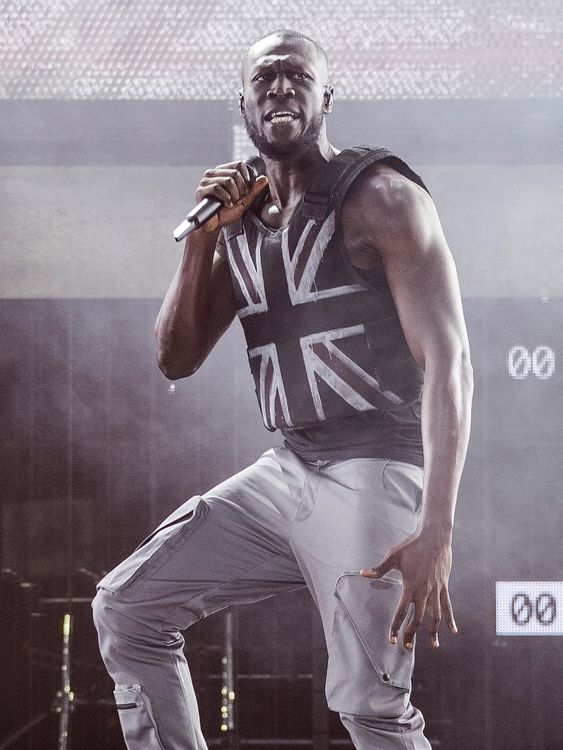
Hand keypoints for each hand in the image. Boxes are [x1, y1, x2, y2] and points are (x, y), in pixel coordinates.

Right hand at [195, 161, 267, 231]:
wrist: (215, 225)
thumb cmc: (227, 212)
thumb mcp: (244, 200)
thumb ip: (253, 190)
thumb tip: (264, 178)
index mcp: (223, 172)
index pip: (238, 165)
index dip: (246, 177)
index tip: (246, 190)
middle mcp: (213, 174)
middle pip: (234, 173)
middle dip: (241, 189)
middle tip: (238, 200)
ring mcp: (205, 181)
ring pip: (227, 180)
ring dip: (234, 194)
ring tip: (232, 203)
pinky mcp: (200, 190)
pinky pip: (216, 188)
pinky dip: (225, 197)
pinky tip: (227, 204)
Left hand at [360, 530, 457, 649]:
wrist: (434, 536)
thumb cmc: (412, 545)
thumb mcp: (393, 555)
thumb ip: (379, 568)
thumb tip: (363, 573)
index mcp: (410, 586)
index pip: (401, 612)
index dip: (395, 626)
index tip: (391, 639)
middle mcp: (424, 591)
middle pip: (417, 618)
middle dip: (411, 634)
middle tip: (407, 646)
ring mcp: (436, 589)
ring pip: (434, 616)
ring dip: (433, 632)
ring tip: (433, 645)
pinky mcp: (444, 586)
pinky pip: (447, 605)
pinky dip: (450, 619)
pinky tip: (453, 631)